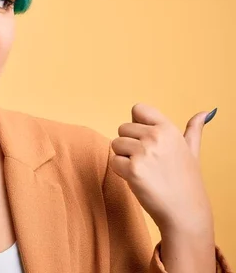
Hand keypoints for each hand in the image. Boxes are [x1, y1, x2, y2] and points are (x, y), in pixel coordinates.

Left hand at [110, 103, 215, 232]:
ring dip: (124, 158)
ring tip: (145, 170)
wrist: (185, 212)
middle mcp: (156, 137)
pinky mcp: (133, 169)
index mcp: (168, 129)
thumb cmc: (187, 181)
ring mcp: (144, 153)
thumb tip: (206, 112)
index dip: (136, 123)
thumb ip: (193, 130)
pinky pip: (113, 161)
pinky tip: (138, 179)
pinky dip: (121, 171)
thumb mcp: (192, 151)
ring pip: (115, 144)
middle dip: (129, 144)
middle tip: (148, 161)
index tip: (146, 139)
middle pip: (122, 128)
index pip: (138, 108)